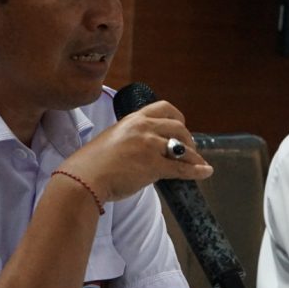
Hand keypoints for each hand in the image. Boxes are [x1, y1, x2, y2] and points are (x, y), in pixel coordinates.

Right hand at [60, 100, 213, 202]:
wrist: (84, 179)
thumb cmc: (92, 164)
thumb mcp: (112, 139)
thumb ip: (131, 138)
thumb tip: (146, 149)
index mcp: (132, 119)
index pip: (164, 108)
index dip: (177, 117)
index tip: (181, 126)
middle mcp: (142, 128)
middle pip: (178, 126)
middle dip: (188, 138)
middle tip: (189, 149)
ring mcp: (149, 145)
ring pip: (182, 147)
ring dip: (193, 156)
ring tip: (198, 163)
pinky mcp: (153, 165)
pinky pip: (181, 167)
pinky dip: (196, 170)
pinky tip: (205, 172)